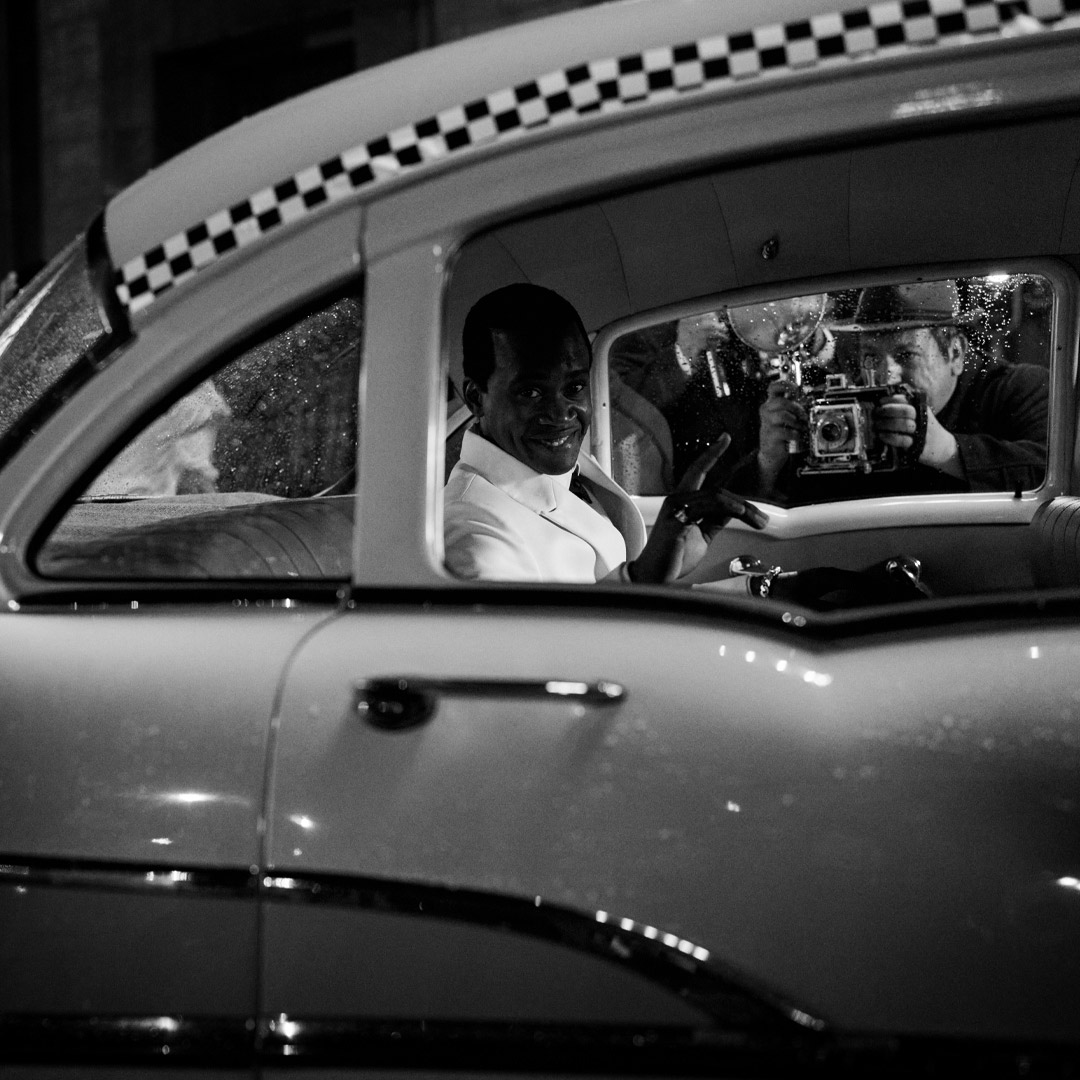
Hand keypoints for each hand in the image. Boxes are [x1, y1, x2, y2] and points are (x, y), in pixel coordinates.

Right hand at [628, 435, 767, 583]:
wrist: (656, 576)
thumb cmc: (674, 558)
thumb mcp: (702, 536)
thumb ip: (714, 521)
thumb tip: (731, 511)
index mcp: (682, 501)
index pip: (698, 471)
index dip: (711, 454)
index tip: (725, 438)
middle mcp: (678, 499)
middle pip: (717, 490)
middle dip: (744, 504)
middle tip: (761, 519)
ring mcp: (677, 507)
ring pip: (717, 497)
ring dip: (742, 509)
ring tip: (757, 521)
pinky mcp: (678, 517)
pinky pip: (709, 506)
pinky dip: (729, 508)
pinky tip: (741, 514)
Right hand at [757, 379, 805, 484]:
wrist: (771, 450)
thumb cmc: (781, 431)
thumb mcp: (787, 416)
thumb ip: (795, 406)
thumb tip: (807, 399)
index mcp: (771, 403)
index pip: (773, 388)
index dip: (785, 385)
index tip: (796, 390)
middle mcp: (767, 411)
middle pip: (781, 402)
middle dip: (796, 408)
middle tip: (803, 416)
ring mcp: (767, 423)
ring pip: (783, 415)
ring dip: (796, 422)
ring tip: (800, 427)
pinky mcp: (770, 435)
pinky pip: (785, 431)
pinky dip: (795, 434)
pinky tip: (796, 436)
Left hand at [875, 396, 960, 475]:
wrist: (943, 447)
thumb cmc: (925, 430)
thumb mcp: (919, 415)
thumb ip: (904, 409)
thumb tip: (882, 404)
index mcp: (921, 408)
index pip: (906, 399)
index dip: (891, 399)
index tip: (880, 401)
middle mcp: (923, 418)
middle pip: (905, 411)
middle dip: (888, 410)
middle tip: (876, 413)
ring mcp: (922, 432)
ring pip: (904, 424)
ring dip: (886, 424)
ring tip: (877, 425)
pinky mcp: (918, 446)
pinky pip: (902, 440)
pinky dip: (889, 437)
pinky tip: (882, 435)